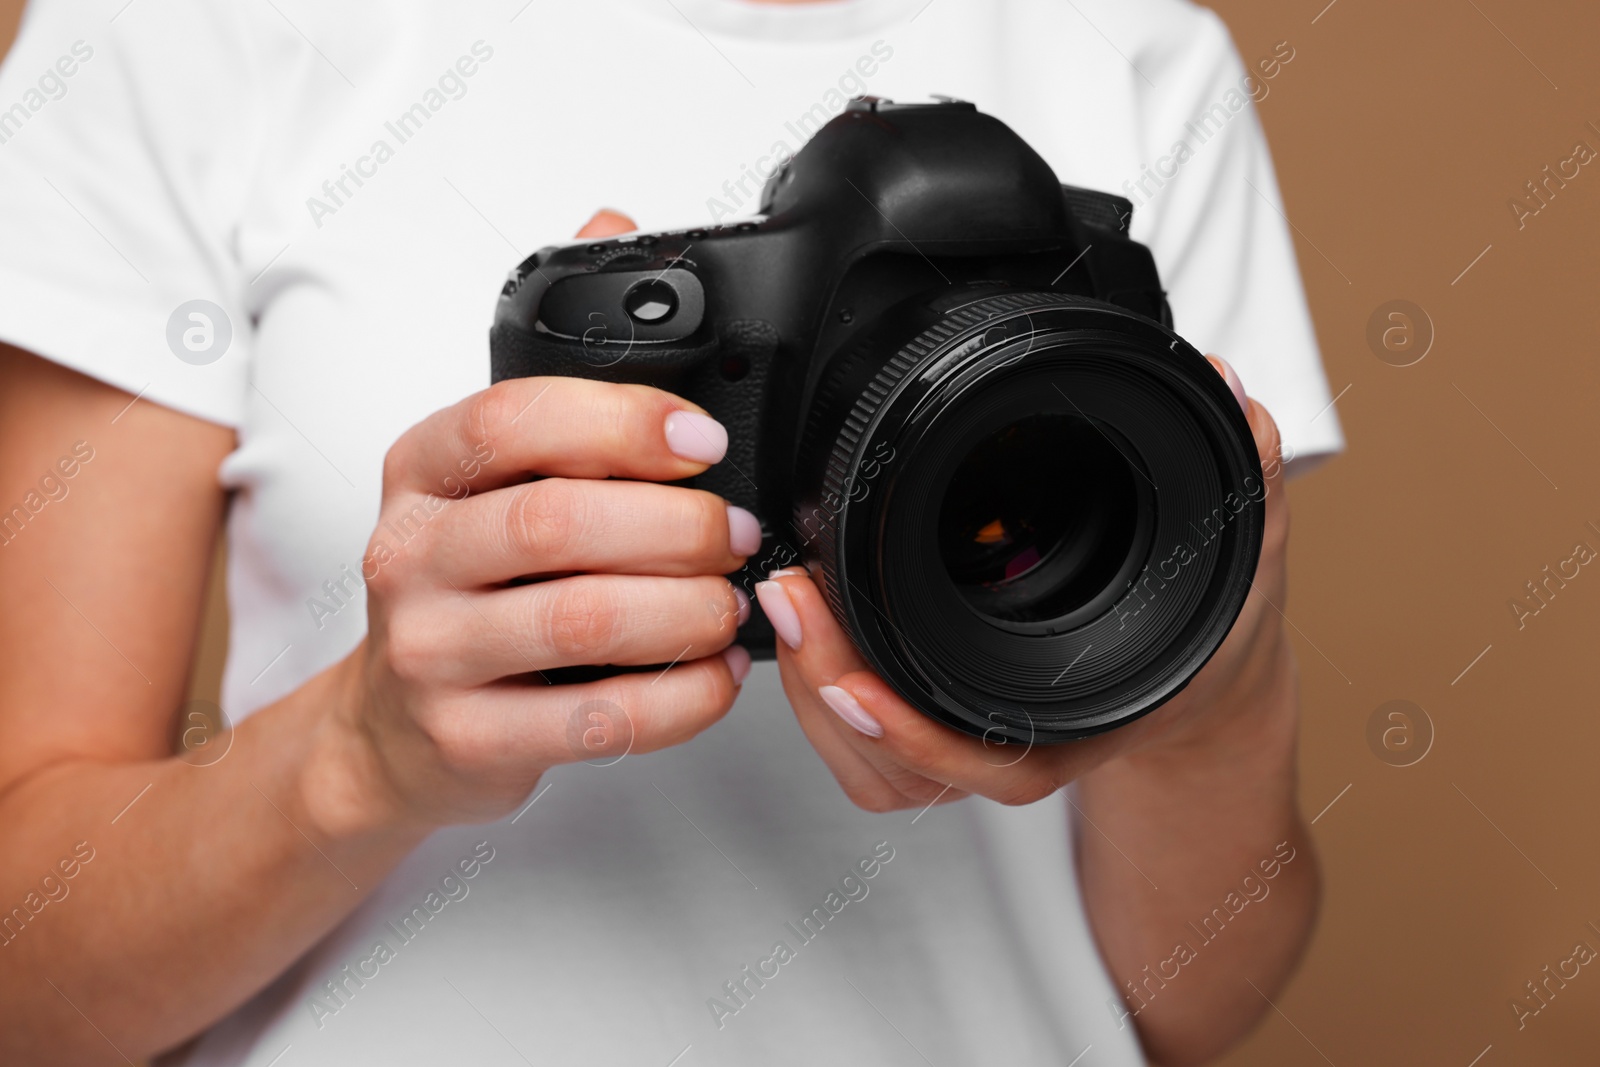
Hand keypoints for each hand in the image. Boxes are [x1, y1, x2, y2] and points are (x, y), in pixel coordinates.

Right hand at [310, 210, 758, 831]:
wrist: (391, 730)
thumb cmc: (461, 586)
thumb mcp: (484, 471)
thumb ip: (553, 370)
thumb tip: (611, 224)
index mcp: (424, 470)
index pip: (511, 420)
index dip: (620, 421)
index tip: (702, 441)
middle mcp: (412, 554)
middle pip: (555, 523)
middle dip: (674, 525)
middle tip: (736, 534)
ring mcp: (432, 653)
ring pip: (581, 622)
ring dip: (685, 610)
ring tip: (732, 605)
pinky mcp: (468, 739)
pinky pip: (596, 721)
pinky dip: (679, 698)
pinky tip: (715, 675)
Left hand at [757, 355, 1293, 811]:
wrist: (1206, 670)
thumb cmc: (1212, 624)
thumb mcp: (1245, 549)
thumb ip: (1245, 475)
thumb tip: (1226, 392)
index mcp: (1084, 719)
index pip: (994, 759)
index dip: (919, 738)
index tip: (855, 688)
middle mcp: (1019, 742)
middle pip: (902, 767)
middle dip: (830, 691)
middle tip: (790, 600)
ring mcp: (975, 738)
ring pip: (871, 763)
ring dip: (813, 696)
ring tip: (787, 605)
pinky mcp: (944, 717)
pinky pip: (866, 744)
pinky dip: (822, 696)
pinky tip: (804, 628)